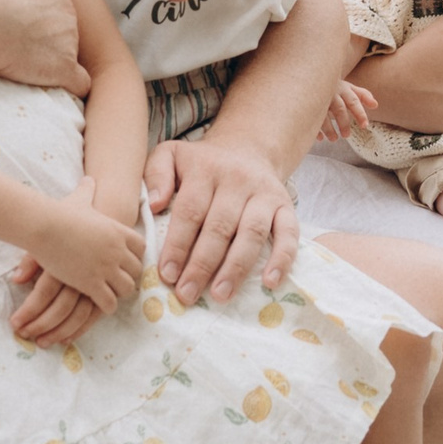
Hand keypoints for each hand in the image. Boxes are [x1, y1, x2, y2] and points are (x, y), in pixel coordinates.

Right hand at [0, 0, 90, 95]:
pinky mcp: (62, 70)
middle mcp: (66, 9)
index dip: (28, 0)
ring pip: (66, 47)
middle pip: (58, 18)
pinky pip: (77, 80)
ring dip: (50, 53)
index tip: (8, 8)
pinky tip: (62, 85)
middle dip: (41, 26)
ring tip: (22, 60)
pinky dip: (71, 82)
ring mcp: (68, 40)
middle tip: (11, 34)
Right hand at [10, 183, 143, 341]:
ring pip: (127, 288)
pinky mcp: (92, 284)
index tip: (126, 261)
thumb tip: (89, 179)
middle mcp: (118, 250)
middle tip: (120, 282)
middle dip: (129, 276)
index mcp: (119, 231)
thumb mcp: (80, 199)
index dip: (134, 256)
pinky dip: (107, 305)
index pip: (141, 248)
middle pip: (137, 270)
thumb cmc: (60, 213)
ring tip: (111, 294)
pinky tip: (100, 304)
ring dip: (120, 292)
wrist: (46, 226)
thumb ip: (88, 190)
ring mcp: (107, 268)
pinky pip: (109, 302)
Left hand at [144, 129, 297, 302]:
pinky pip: (289, 233)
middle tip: (187, 294)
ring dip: (236, 267)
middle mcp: (238, 180)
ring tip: (221, 295)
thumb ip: (155, 174)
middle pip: (220, 226)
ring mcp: (265, 193)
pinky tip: (270, 282)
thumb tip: (154, 205)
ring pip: (252, 233)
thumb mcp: (171, 155)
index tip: (168, 274)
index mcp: (206, 169)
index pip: (190, 211)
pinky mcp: (286, 205)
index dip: (178, 245)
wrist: (248, 148)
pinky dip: (282, 258)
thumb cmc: (202, 165)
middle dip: (202, 265)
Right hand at [316, 77, 378, 143]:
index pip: (354, 102)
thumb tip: (375, 105)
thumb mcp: (348, 88)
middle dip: (344, 123)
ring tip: (334, 139)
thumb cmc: (335, 86)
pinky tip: (320, 138)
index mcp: (343, 89)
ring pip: (324, 115)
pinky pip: (311, 119)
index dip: (360, 114)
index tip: (365, 126)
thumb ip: (362, 95)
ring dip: (329, 129)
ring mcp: (318, 99)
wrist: (311, 76)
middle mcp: (331, 93)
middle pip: (340, 109)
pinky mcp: (307, 105)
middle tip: (347, 136)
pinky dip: (316, 129)